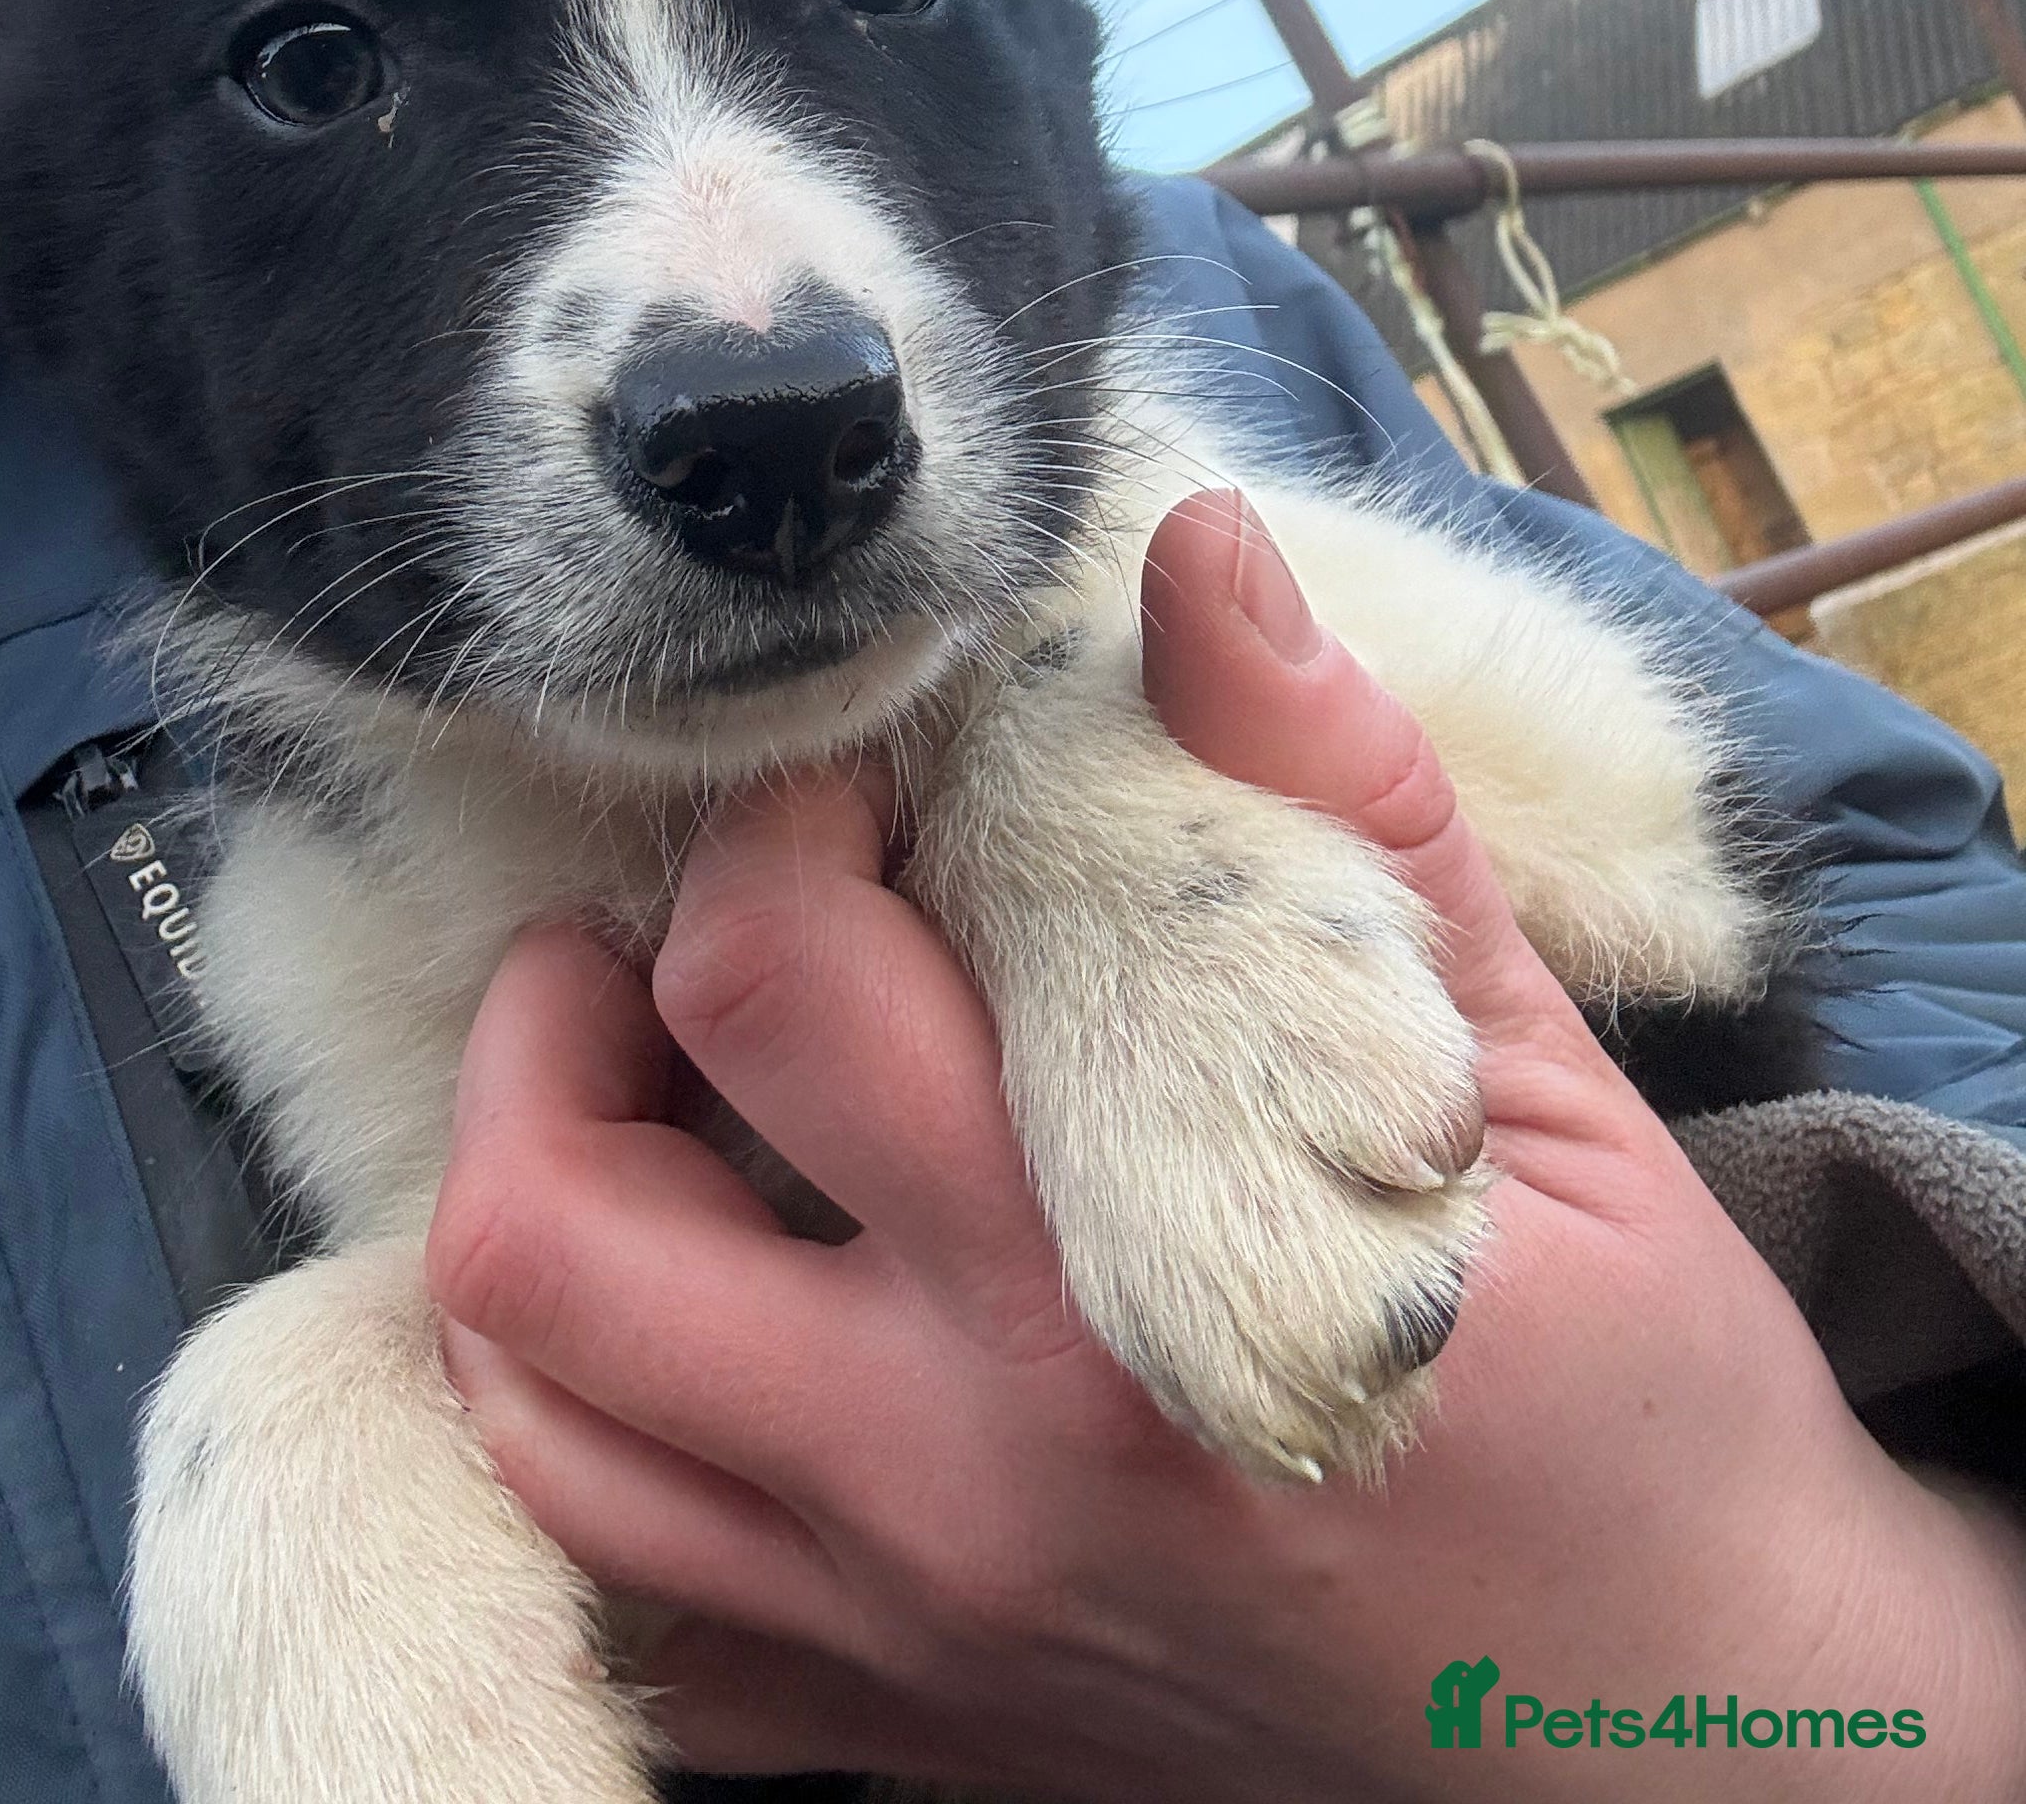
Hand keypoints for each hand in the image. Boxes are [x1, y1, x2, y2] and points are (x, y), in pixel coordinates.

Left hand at [428, 492, 2025, 1797]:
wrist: (1699, 1767)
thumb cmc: (1639, 1407)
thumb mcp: (1537, 1077)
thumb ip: (1345, 803)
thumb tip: (1198, 552)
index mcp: (1103, 1289)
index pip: (772, 986)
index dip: (777, 823)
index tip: (869, 788)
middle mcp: (948, 1483)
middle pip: (548, 1231)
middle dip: (559, 1020)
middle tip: (684, 937)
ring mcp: (897, 1637)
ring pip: (536, 1429)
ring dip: (544, 1223)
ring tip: (666, 1109)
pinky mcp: (900, 1742)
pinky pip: (626, 1615)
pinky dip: (613, 1451)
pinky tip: (718, 1333)